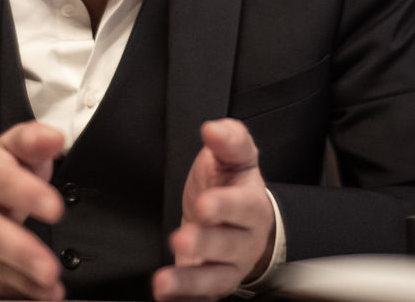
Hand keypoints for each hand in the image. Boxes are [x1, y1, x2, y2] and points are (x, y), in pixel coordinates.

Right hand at [0, 121, 66, 298]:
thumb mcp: (11, 149)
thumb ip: (34, 140)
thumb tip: (54, 138)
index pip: (3, 183)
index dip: (27, 194)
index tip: (54, 207)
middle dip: (22, 252)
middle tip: (48, 266)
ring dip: (24, 280)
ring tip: (51, 286)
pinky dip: (19, 294)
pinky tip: (43, 297)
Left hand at [152, 119, 274, 301]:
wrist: (239, 222)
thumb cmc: (232, 187)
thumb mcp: (233, 158)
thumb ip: (228, 140)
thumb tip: (214, 129)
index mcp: (250, 204)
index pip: (242, 206)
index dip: (225, 206)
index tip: (205, 203)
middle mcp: (243, 239)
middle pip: (228, 245)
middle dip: (205, 244)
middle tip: (182, 239)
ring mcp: (228, 267)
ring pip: (215, 278)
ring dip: (190, 281)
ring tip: (164, 280)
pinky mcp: (211, 285)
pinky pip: (200, 297)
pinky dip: (183, 298)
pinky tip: (164, 294)